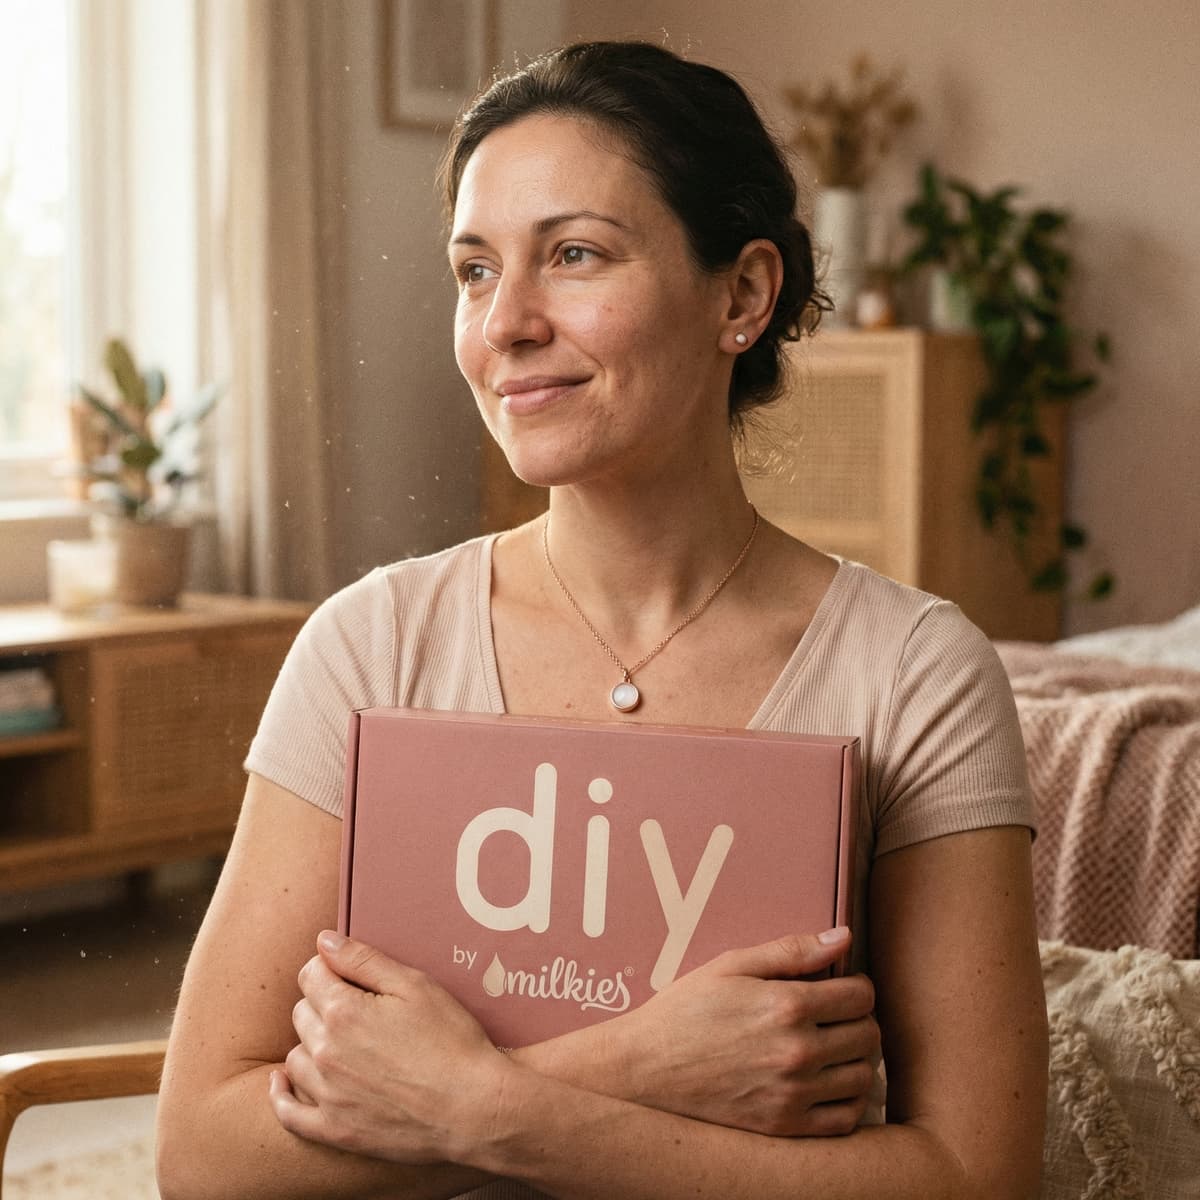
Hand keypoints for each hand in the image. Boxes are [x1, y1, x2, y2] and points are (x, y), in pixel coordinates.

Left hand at [269, 931, 508, 1163]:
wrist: (473, 1107)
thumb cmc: (451, 1042)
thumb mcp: (414, 985)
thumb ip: (363, 960)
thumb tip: (324, 941)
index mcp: (344, 1012)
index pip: (311, 974)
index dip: (330, 967)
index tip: (347, 972)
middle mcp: (325, 1052)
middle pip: (301, 1012)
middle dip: (322, 1002)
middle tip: (357, 1006)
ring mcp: (327, 1095)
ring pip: (295, 1056)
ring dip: (311, 1043)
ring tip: (341, 1042)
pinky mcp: (334, 1130)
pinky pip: (289, 1112)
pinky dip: (282, 1095)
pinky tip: (284, 1081)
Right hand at [607, 928, 879, 1136]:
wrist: (645, 1068)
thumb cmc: (686, 1010)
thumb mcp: (732, 965)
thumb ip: (791, 951)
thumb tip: (842, 938)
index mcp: (787, 1005)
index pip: (861, 996)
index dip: (856, 986)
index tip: (842, 987)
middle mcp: (798, 1052)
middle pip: (868, 1035)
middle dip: (859, 1019)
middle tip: (836, 1016)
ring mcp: (793, 1094)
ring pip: (863, 1077)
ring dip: (856, 1059)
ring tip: (832, 1047)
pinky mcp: (784, 1126)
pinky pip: (845, 1120)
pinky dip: (848, 1101)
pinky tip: (828, 1083)